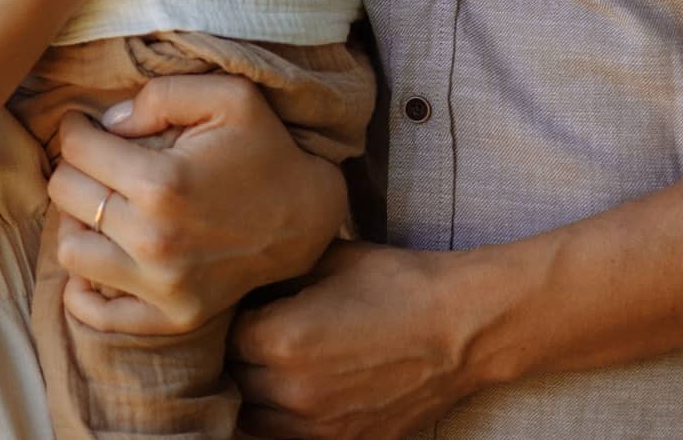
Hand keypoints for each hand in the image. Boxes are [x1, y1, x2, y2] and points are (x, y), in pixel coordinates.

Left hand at [45, 73, 343, 334]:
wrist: (307, 217)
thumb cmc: (264, 149)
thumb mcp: (228, 96)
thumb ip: (161, 95)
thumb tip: (108, 124)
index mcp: (162, 183)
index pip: (76, 150)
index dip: (75, 128)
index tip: (83, 124)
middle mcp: (154, 240)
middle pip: (66, 195)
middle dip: (75, 167)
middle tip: (96, 159)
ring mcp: (162, 286)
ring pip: (71, 251)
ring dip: (77, 221)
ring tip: (102, 203)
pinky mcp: (172, 316)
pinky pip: (98, 313)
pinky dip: (84, 290)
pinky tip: (100, 257)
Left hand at [230, 242, 482, 439]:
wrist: (461, 327)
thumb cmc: (397, 284)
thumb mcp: (327, 259)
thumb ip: (276, 274)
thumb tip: (241, 277)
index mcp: (280, 339)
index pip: (221, 337)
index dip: (229, 318)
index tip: (241, 305)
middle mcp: (291, 391)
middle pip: (232, 379)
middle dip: (238, 356)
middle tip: (252, 332)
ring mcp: (318, 426)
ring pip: (252, 419)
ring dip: (253, 393)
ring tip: (270, 366)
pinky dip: (283, 420)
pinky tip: (296, 393)